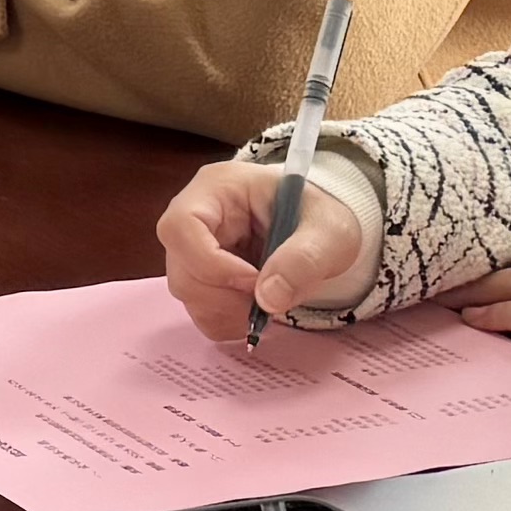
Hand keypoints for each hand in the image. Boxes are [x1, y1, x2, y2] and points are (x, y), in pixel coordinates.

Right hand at [161, 159, 377, 338]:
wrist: (322, 228)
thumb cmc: (320, 215)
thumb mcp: (329, 230)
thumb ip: (303, 259)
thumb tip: (268, 298)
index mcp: (216, 189)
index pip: (181, 227)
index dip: (211, 263)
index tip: (255, 280)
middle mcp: (193, 218)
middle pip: (180, 268)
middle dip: (226, 295)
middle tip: (271, 295)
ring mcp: (192, 251)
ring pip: (188, 295)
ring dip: (230, 311)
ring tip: (269, 298)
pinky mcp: (201, 279)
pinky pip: (201, 313)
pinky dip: (231, 321)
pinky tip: (257, 307)